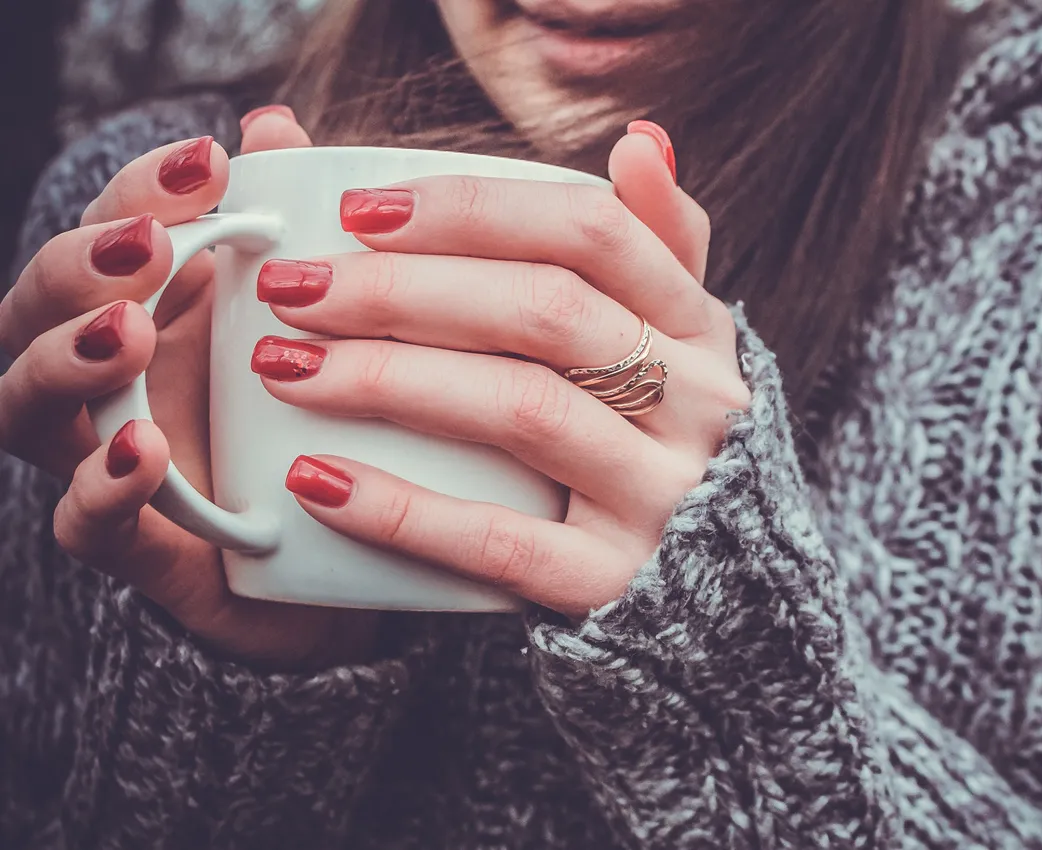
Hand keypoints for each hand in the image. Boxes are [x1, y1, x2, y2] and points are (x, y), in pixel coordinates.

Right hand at [0, 108, 377, 668]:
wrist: (338, 564)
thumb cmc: (306, 425)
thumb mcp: (310, 323)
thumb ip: (288, 228)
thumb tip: (275, 123)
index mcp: (146, 311)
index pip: (115, 231)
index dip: (143, 190)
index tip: (212, 161)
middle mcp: (104, 380)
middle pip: (40, 306)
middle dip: (82, 265)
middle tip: (148, 245)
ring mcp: (101, 461)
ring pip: (29, 405)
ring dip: (68, 358)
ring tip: (127, 329)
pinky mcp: (133, 548)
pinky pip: (83, 523)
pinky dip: (102, 485)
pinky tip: (143, 449)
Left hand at [257, 124, 748, 616]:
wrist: (707, 576)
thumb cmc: (651, 429)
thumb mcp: (672, 331)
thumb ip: (651, 237)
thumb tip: (641, 140)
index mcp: (696, 322)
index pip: (590, 231)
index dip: (471, 211)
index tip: (360, 212)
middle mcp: (695, 401)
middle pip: (545, 312)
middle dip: (403, 290)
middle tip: (293, 288)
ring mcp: (660, 495)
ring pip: (522, 410)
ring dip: (388, 380)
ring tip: (284, 366)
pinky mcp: (611, 581)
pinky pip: (499, 542)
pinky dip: (401, 509)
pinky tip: (315, 479)